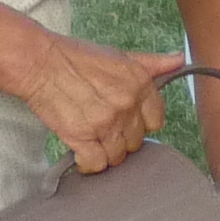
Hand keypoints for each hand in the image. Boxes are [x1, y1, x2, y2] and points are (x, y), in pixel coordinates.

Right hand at [15, 32, 187, 172]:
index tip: (127, 119)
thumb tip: (179, 59)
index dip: (140, 122)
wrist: (40, 63)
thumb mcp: (119, 55)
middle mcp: (126, 105)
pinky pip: (96, 164)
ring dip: (107, 152)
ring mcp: (105, 123)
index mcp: (140, 84)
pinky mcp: (82, 137)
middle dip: (123, 137)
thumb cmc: (77, 57)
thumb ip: (151, 63)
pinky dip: (89, 164)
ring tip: (93, 139)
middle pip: (137, 141)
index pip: (156, 121)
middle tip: (105, 127)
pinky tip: (82, 154)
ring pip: (119, 156)